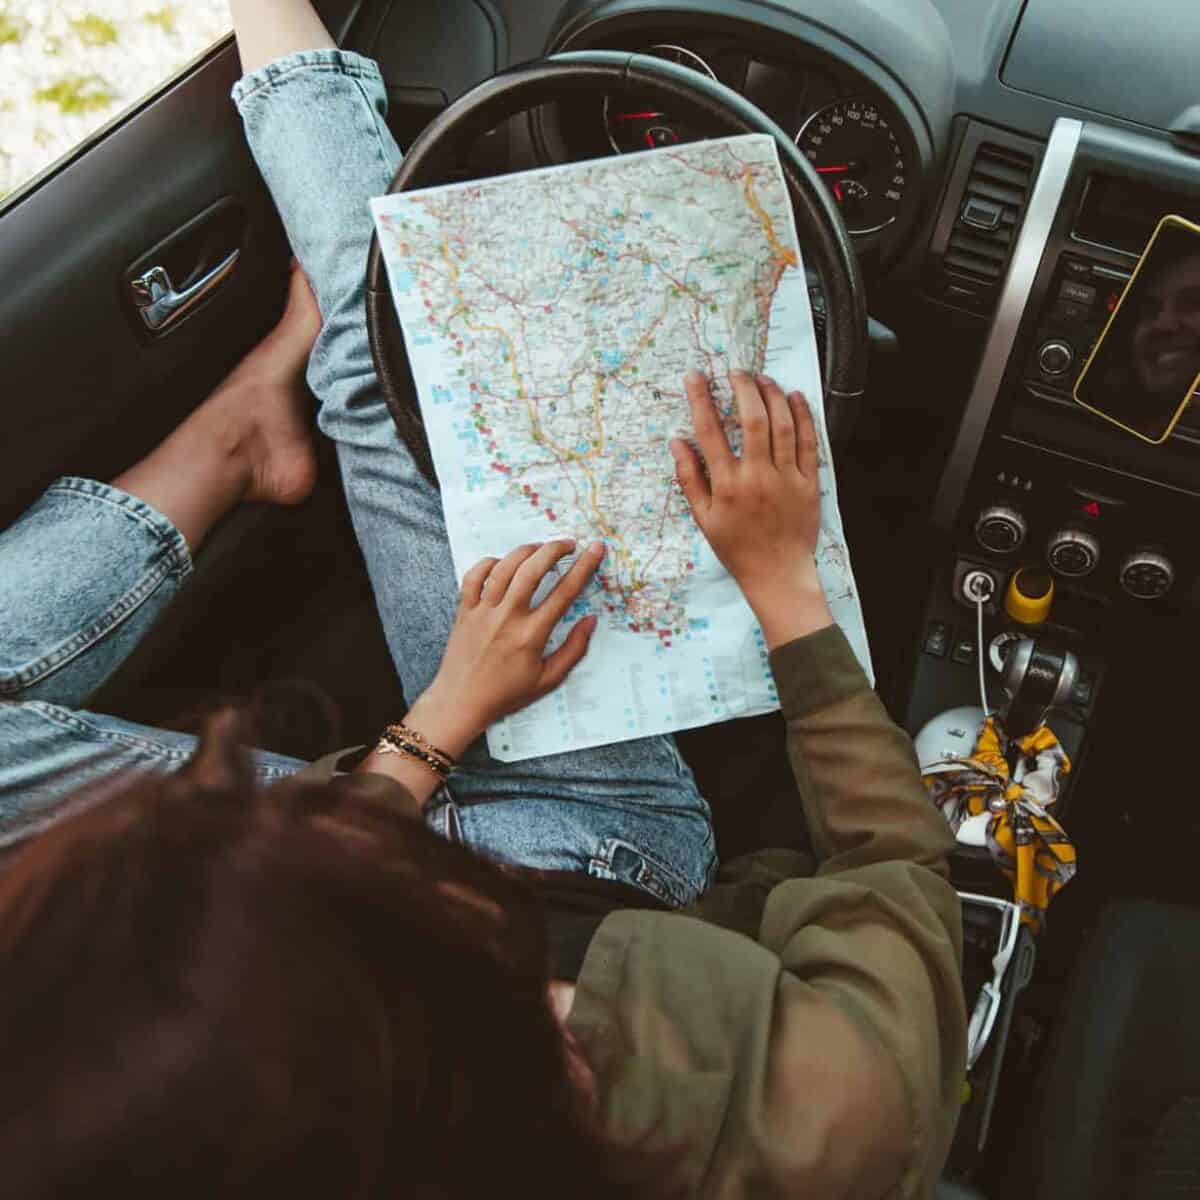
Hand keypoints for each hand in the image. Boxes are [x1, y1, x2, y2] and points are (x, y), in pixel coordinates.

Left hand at [408, 539, 605, 755]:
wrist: (461, 701)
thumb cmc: (506, 694)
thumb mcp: (548, 679)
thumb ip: (573, 649)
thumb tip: (590, 621)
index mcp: (531, 635)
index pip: (564, 592)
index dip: (583, 567)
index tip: (594, 549)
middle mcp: (507, 618)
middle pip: (532, 570)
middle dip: (553, 550)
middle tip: (568, 543)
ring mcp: (483, 611)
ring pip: (505, 567)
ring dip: (526, 551)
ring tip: (540, 548)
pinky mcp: (464, 611)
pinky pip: (474, 576)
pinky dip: (488, 563)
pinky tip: (502, 563)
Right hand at [670, 369, 831, 648]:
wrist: (778, 574)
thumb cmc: (737, 548)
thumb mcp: (704, 519)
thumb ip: (689, 479)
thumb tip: (677, 442)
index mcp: (727, 486)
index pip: (710, 433)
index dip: (701, 400)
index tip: (696, 377)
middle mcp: (757, 477)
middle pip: (751, 420)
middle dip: (743, 388)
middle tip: (736, 372)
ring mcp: (786, 478)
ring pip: (782, 424)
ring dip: (772, 395)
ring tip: (762, 379)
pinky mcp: (809, 482)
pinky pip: (809, 441)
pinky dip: (803, 415)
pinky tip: (794, 397)